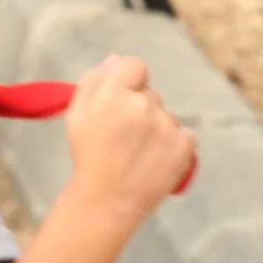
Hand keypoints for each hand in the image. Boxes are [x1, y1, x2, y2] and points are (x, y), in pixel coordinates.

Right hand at [65, 55, 194, 219]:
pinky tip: (154, 159)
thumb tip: (115, 60)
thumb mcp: (77, 115)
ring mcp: (167, 126)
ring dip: (156, 127)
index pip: (135, 65)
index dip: (129, 80)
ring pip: (166, 115)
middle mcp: (143, 105)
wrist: (108, 201)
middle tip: (123, 137)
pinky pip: (184, 133)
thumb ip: (94, 80)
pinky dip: (173, 144)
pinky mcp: (185, 145)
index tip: (123, 96)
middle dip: (139, 108)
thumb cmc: (90, 156)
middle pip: (150, 93)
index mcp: (114, 94)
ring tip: (137, 153)